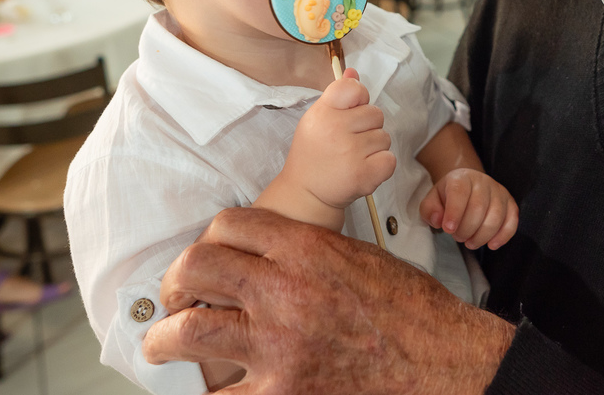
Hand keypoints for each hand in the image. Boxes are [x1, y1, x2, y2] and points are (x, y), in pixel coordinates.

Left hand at [143, 208, 514, 394]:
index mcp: (306, 247)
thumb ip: (305, 253)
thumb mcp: (357, 256)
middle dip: (176, 282)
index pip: (228, 225)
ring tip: (162, 344)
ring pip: (190, 329)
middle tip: (175, 298)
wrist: (441, 358)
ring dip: (166, 337)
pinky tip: (201, 390)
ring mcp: (278, 344)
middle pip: (197, 266)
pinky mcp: (282, 391)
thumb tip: (264, 260)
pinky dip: (206, 393)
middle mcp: (284, 289)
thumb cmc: (409, 309)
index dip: (208, 239)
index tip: (206, 257)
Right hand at [282, 68, 395, 211]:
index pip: (354, 87)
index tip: (351, 111)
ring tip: (353, 157)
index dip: (359, 98)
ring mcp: (351, 154)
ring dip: (374, 147)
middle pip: (376, 113)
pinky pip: (390, 159)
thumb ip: (338, 95)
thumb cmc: (314, 152)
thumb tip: (353, 71)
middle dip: (368, 127)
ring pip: (384, 137)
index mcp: (322, 112)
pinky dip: (381, 165)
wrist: (306, 192)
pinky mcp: (364, 175)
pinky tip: (363, 169)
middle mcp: (335, 130)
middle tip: (349, 141)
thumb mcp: (318, 119)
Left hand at [420, 169, 518, 250]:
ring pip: (496, 216)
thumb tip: (439, 220)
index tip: (448, 229)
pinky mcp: (510, 203)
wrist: (467, 187)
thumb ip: (430, 210)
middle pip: (478, 207)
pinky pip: (512, 220)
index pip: (459, 192)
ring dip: (482, 235)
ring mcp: (499, 191)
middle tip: (457, 237)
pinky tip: (491, 245)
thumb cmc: (448, 197)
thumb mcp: (432, 201)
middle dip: (466, 229)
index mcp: (461, 178)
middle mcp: (482, 181)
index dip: (454, 212)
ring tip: (470, 242)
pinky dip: (503, 236)